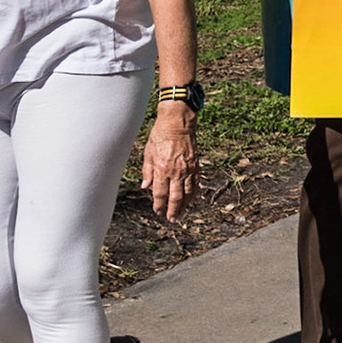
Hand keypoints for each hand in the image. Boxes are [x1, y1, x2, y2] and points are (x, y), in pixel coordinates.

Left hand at [142, 101, 198, 220]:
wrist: (178, 123)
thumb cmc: (160, 135)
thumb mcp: (148, 152)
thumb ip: (147, 171)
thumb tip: (145, 186)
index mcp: (162, 169)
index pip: (160, 193)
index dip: (159, 204)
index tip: (157, 211)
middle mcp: (176, 172)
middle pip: (175, 197)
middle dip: (172, 210)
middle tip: (171, 219)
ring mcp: (188, 170)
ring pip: (187, 193)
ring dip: (184, 206)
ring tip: (181, 214)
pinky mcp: (195, 166)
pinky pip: (195, 184)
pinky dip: (193, 194)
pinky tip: (190, 200)